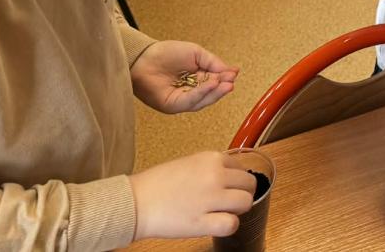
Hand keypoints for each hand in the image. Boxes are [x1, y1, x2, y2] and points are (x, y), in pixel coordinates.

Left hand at [130, 41, 238, 113]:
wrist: (145, 56)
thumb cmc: (167, 53)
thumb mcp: (196, 53)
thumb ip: (212, 62)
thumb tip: (229, 70)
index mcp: (197, 80)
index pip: (214, 82)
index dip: (225, 78)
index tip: (234, 73)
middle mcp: (190, 92)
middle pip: (210, 94)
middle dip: (222, 88)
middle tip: (231, 81)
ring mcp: (181, 100)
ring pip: (202, 100)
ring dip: (215, 93)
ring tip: (226, 83)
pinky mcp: (172, 105)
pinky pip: (189, 101)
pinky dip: (202, 94)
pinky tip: (211, 85)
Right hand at [130, 151, 255, 240]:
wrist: (135, 202)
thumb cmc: (157, 184)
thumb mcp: (189, 163)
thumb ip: (212, 167)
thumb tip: (231, 176)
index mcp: (211, 158)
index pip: (241, 167)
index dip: (235, 180)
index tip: (227, 187)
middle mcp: (215, 175)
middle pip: (248, 184)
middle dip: (241, 194)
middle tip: (227, 202)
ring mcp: (210, 198)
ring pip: (246, 202)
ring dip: (237, 210)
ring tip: (222, 213)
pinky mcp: (203, 221)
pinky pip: (232, 224)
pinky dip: (228, 226)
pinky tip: (216, 224)